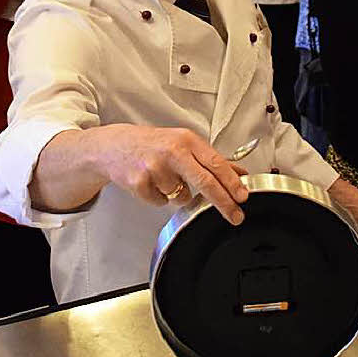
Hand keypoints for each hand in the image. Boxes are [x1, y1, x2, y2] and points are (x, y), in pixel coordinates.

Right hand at [97, 125, 249, 224]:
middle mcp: (172, 152)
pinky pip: (162, 202)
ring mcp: (155, 168)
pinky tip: (152, 183)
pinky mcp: (139, 183)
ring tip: (166, 178)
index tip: (243, 196)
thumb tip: (239, 172)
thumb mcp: (184, 144)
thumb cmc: (153, 144)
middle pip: (205, 183)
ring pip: (182, 197)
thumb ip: (211, 159)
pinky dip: (160, 198)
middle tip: (235, 215)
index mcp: (186, 140)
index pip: (216, 163)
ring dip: (179, 194)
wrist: (114, 146)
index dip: (232, 182)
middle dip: (223, 202)